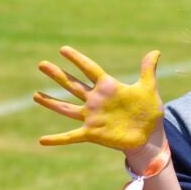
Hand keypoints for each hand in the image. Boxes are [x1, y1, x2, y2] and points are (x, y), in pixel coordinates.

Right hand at [34, 46, 163, 150]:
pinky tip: (42, 140)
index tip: (63, 49)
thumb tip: (155, 51)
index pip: (90, 69)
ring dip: (51, 103)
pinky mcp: (92, 133)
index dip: (77, 59)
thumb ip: (147, 70)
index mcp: (109, 87)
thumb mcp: (149, 88)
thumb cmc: (148, 111)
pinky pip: (70, 136)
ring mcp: (92, 117)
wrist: (149, 136)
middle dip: (58, 75)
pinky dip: (57, 139)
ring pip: (66, 108)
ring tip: (35, 95)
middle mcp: (96, 101)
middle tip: (41, 64)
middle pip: (73, 85)